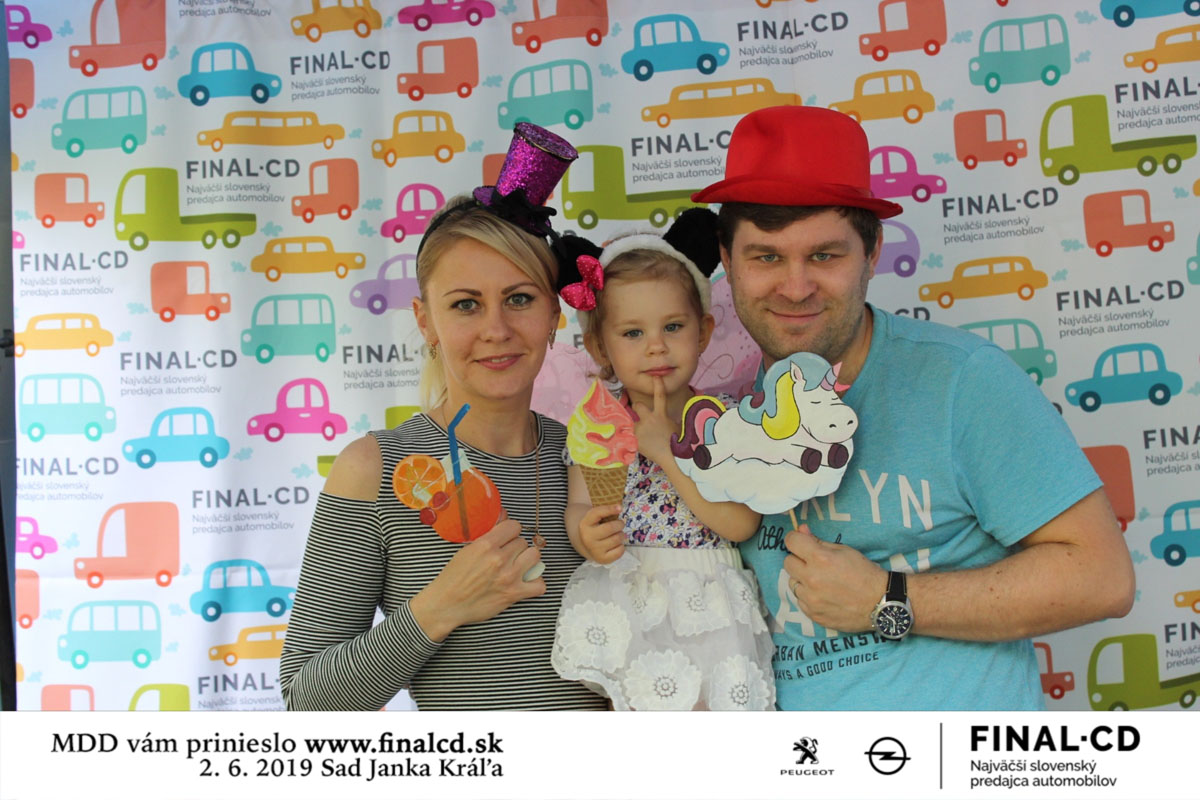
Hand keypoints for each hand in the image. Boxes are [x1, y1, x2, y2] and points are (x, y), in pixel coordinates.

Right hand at [414, 517, 545, 639]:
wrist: (447, 604)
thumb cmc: (453, 578)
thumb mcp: (466, 549)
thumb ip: (487, 533)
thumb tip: (503, 515)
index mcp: (486, 545)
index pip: (514, 526)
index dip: (511, 531)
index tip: (508, 537)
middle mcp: (499, 559)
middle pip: (523, 542)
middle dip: (516, 548)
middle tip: (508, 555)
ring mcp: (508, 577)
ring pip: (535, 556)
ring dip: (528, 560)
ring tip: (519, 565)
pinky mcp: (513, 594)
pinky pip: (539, 585)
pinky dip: (536, 584)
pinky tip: (527, 582)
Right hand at [578, 504, 623, 563]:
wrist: (585, 544)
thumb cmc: (594, 527)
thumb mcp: (595, 517)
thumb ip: (605, 511)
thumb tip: (620, 508)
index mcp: (585, 523)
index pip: (598, 513)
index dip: (610, 509)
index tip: (620, 507)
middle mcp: (587, 537)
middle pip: (611, 528)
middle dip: (620, 524)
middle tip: (620, 524)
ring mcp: (594, 550)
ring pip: (617, 539)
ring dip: (621, 535)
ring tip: (617, 534)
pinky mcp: (602, 559)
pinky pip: (619, 551)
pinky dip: (621, 546)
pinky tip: (616, 544)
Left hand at [632, 376, 674, 465]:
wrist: (673, 458)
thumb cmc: (679, 445)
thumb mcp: (677, 428)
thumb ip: (670, 421)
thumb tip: (670, 421)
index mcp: (661, 415)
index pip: (660, 396)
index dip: (658, 385)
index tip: (656, 377)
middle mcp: (649, 419)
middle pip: (637, 405)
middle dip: (638, 408)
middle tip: (641, 416)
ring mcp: (640, 430)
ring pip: (633, 423)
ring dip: (637, 428)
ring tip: (646, 440)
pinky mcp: (635, 440)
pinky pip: (630, 437)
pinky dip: (635, 441)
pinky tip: (644, 447)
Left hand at [783, 525, 886, 632]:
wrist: (880, 603)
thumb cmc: (865, 574)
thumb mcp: (844, 551)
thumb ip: (818, 541)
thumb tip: (800, 530)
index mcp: (820, 559)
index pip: (791, 541)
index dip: (795, 539)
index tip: (800, 542)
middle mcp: (812, 579)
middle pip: (787, 562)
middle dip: (798, 560)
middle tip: (813, 563)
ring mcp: (811, 599)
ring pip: (792, 583)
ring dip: (802, 580)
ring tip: (821, 581)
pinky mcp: (813, 614)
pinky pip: (800, 600)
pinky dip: (808, 596)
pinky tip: (824, 595)